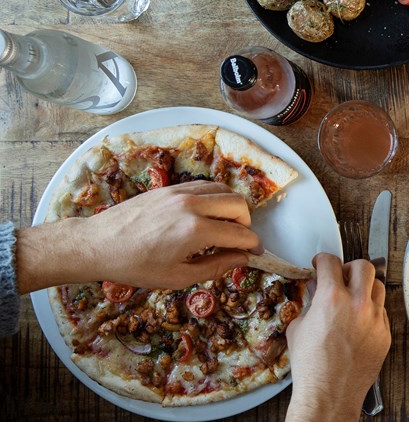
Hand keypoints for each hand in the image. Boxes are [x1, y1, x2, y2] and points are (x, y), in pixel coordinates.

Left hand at [16, 181, 259, 292]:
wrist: (98, 244)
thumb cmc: (135, 266)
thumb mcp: (177, 277)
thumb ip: (216, 266)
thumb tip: (241, 259)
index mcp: (196, 232)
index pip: (240, 234)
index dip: (253, 245)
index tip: (255, 253)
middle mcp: (193, 206)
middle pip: (239, 205)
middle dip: (247, 224)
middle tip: (240, 240)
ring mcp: (181, 192)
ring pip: (225, 190)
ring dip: (233, 208)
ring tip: (226, 226)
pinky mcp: (170, 187)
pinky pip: (206, 186)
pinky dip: (216, 198)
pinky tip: (208, 214)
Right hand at [285, 253, 389, 421]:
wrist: (329, 394)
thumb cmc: (312, 367)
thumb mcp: (298, 329)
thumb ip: (309, 304)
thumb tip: (315, 291)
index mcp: (332, 298)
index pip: (331, 262)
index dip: (323, 260)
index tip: (322, 263)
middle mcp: (358, 305)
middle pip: (364, 266)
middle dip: (349, 267)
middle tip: (340, 276)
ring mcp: (375, 319)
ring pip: (379, 286)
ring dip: (365, 287)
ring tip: (353, 297)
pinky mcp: (385, 334)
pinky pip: (382, 312)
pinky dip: (371, 310)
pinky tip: (359, 320)